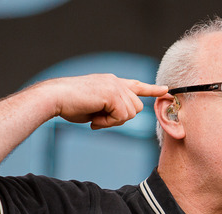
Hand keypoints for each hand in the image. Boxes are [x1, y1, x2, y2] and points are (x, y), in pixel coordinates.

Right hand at [43, 74, 167, 128]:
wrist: (55, 98)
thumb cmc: (69, 104)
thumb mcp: (95, 107)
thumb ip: (110, 108)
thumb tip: (123, 116)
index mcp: (111, 82)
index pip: (136, 85)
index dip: (151, 89)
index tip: (166, 89)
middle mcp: (115, 81)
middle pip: (136, 108)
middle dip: (120, 119)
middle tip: (99, 119)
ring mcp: (115, 86)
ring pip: (130, 114)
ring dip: (113, 122)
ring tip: (94, 117)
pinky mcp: (112, 93)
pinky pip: (121, 116)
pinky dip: (108, 123)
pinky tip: (94, 118)